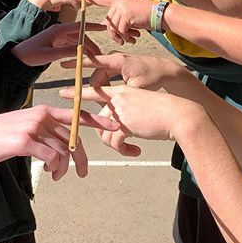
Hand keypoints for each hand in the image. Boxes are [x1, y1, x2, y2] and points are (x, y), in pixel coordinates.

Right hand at [0, 105, 118, 178]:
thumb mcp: (25, 129)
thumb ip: (45, 133)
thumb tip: (62, 149)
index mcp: (43, 111)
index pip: (75, 114)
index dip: (97, 120)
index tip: (114, 126)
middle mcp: (40, 116)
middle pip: (73, 137)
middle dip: (82, 157)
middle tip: (84, 172)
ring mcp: (32, 127)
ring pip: (63, 150)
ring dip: (64, 167)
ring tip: (57, 176)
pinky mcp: (24, 141)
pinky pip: (51, 156)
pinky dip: (54, 167)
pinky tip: (49, 172)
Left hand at [12, 22, 103, 66]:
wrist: (16, 58)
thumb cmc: (30, 54)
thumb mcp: (49, 54)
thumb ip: (66, 51)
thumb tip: (82, 49)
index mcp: (57, 30)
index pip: (79, 26)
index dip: (92, 27)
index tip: (103, 27)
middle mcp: (58, 32)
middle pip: (79, 35)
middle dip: (91, 43)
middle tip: (100, 53)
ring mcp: (57, 38)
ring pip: (76, 41)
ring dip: (85, 48)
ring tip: (94, 57)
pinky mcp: (55, 44)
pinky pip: (70, 46)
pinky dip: (78, 50)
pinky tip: (84, 57)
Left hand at [59, 84, 203, 156]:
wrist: (179, 116)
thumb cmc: (164, 115)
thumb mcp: (141, 109)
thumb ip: (125, 114)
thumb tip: (115, 129)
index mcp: (122, 92)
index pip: (94, 91)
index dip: (76, 94)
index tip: (62, 93)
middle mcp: (118, 98)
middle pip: (97, 121)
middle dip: (106, 136)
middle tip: (121, 146)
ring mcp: (120, 110)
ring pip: (104, 134)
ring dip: (117, 146)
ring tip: (131, 149)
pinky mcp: (124, 123)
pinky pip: (114, 142)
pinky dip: (123, 150)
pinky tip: (135, 151)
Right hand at [60, 52, 186, 91]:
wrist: (169, 72)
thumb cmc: (153, 78)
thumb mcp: (134, 88)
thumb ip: (117, 93)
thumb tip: (103, 100)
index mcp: (117, 62)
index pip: (92, 61)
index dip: (77, 64)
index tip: (63, 65)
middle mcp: (116, 60)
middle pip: (96, 77)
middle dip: (91, 89)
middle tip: (85, 99)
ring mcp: (119, 64)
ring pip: (102, 80)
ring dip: (101, 90)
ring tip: (100, 102)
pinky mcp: (123, 69)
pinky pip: (109, 78)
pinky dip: (107, 88)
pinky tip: (110, 99)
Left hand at [84, 0, 154, 44]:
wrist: (161, 13)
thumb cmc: (147, 14)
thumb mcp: (131, 13)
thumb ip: (119, 16)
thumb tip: (110, 26)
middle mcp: (118, 0)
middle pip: (107, 21)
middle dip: (115, 33)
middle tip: (126, 39)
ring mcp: (122, 7)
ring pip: (113, 28)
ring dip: (121, 37)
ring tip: (130, 39)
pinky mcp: (126, 15)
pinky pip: (120, 31)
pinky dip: (126, 37)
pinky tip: (133, 38)